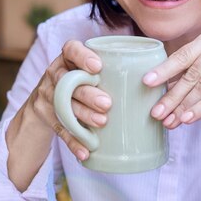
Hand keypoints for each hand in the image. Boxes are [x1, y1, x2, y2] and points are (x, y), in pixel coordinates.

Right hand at [25, 40, 112, 159]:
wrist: (45, 101)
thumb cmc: (81, 80)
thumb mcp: (88, 69)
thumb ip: (110, 69)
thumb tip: (155, 80)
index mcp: (67, 58)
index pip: (70, 49)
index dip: (82, 57)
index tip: (98, 67)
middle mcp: (55, 74)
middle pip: (68, 81)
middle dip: (88, 94)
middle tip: (107, 104)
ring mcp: (48, 95)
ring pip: (64, 105)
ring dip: (83, 115)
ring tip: (101, 122)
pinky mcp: (47, 116)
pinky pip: (60, 129)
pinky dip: (74, 141)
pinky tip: (85, 151)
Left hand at [143, 27, 200, 128]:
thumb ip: (195, 74)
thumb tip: (162, 95)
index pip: (183, 55)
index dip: (164, 70)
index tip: (146, 82)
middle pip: (192, 73)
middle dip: (172, 95)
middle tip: (156, 113)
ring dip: (185, 106)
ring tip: (170, 121)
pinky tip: (189, 118)